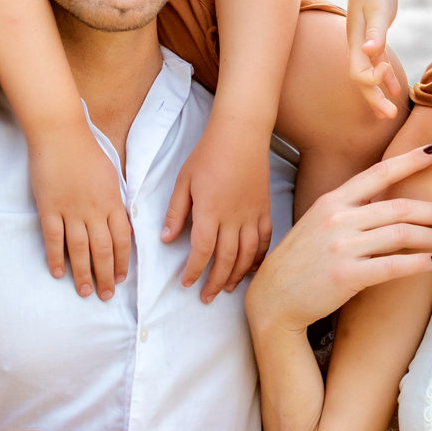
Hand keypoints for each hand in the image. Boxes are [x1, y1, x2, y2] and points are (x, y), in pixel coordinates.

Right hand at [30, 121, 132, 299]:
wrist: (60, 133)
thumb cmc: (87, 151)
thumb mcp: (111, 177)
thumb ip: (116, 204)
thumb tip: (123, 228)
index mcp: (112, 202)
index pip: (122, 240)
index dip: (122, 262)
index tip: (121, 278)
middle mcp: (94, 210)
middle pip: (103, 251)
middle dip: (106, 276)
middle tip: (106, 295)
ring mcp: (71, 210)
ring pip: (80, 250)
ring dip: (84, 274)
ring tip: (85, 291)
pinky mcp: (49, 208)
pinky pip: (53, 239)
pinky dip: (56, 258)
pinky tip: (58, 273)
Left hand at [164, 117, 275, 301]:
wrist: (240, 134)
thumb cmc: (208, 155)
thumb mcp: (183, 181)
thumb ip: (176, 212)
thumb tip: (166, 238)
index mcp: (210, 211)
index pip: (202, 250)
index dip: (194, 270)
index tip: (186, 283)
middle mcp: (233, 218)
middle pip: (226, 259)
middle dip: (215, 281)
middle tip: (206, 296)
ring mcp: (252, 214)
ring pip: (248, 254)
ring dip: (237, 275)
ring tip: (228, 288)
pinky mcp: (265, 209)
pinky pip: (265, 240)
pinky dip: (260, 257)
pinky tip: (252, 268)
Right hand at [243, 143, 431, 337]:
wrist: (273, 298)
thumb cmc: (301, 260)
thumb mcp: (319, 222)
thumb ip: (350, 209)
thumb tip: (389, 202)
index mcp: (333, 201)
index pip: (378, 173)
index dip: (410, 160)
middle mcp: (338, 219)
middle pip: (399, 207)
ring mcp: (341, 247)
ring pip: (401, 234)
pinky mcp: (346, 276)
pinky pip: (392, 266)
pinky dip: (418, 263)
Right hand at [345, 0, 405, 122]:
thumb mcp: (379, 10)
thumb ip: (375, 32)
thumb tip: (370, 52)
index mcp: (355, 42)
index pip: (358, 73)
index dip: (372, 80)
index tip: (387, 72)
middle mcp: (357, 47)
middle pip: (361, 81)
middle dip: (373, 100)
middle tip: (389, 116)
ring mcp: (364, 45)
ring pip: (368, 76)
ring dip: (378, 94)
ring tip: (389, 113)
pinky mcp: (373, 40)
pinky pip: (377, 65)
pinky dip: (386, 78)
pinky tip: (396, 90)